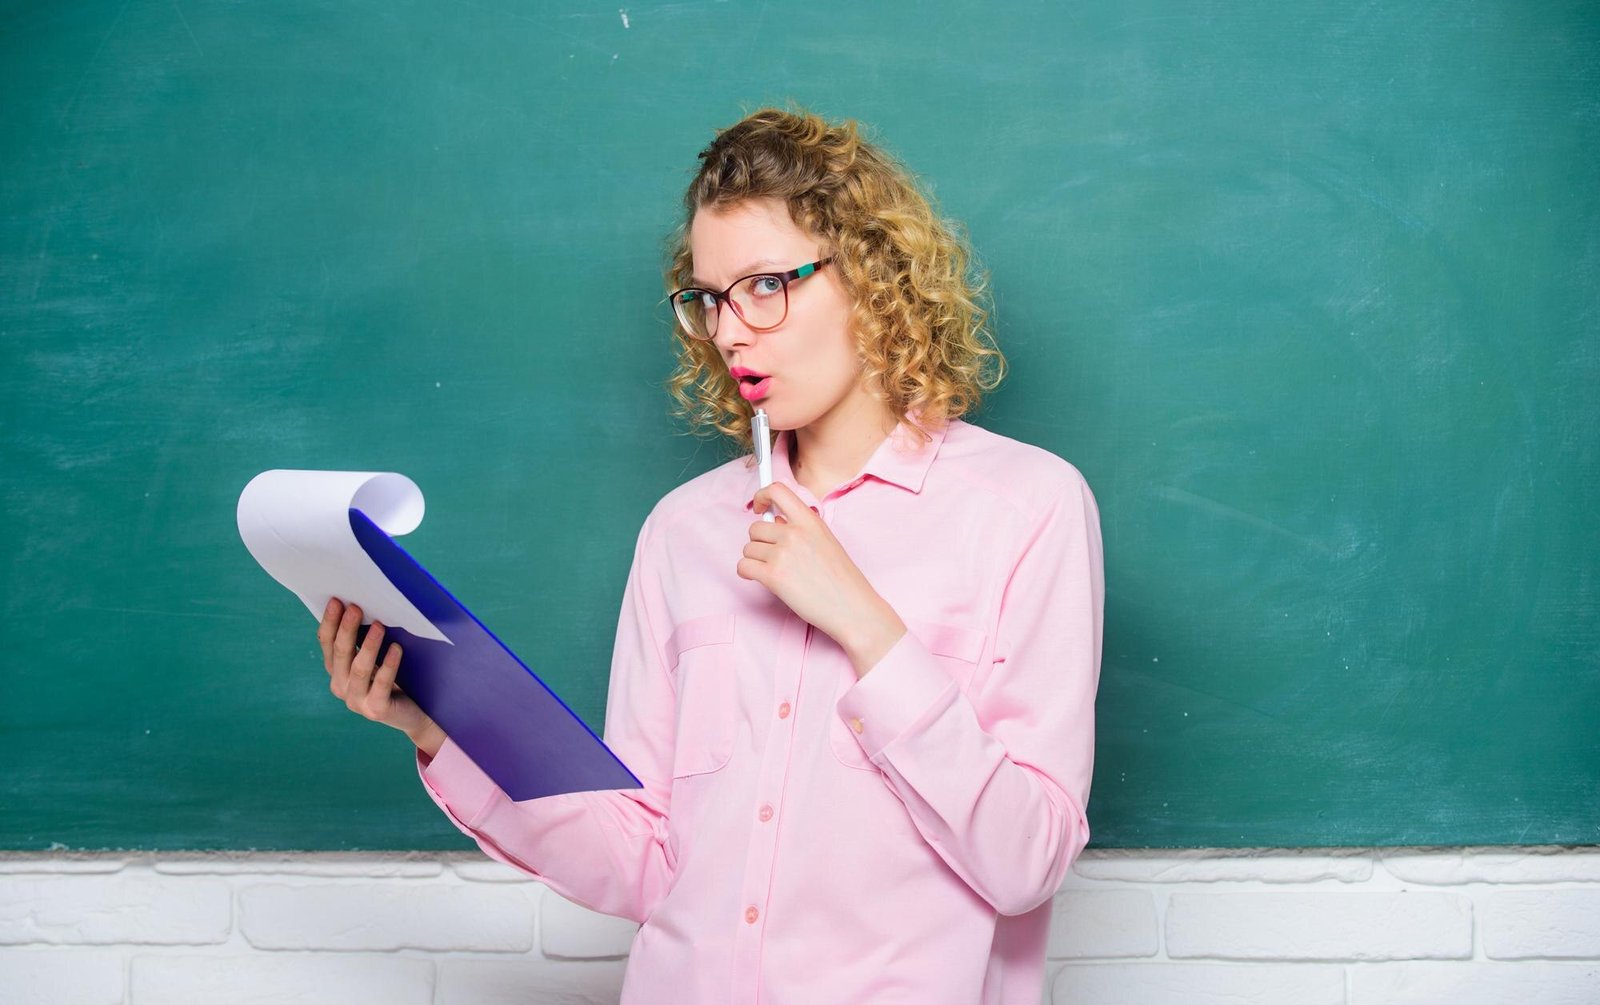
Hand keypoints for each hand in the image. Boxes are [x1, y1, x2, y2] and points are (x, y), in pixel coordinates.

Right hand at [318, 598, 445, 755]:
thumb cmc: (396, 678)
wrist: (416, 713)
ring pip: (359, 668)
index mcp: (337, 670)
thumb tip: (366, 605)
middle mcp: (341, 686)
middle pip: (341, 653)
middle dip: (347, 628)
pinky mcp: (376, 710)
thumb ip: (366, 639)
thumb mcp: (377, 657)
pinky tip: (397, 648)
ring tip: (379, 625)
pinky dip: (389, 665)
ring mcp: (356, 701)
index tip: (336, 600)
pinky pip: (381, 685)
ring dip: (368, 645)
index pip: (327, 643)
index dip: (330, 622)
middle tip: (356, 607)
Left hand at [741, 483, 904, 677]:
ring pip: (748, 548)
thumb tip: (774, 523)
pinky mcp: (773, 576)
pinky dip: (747, 573)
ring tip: (774, 571)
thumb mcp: (826, 541)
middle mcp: (794, 533)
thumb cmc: (842, 579)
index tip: (760, 506)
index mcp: (810, 521)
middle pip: (755, 528)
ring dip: (755, 559)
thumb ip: (801, 529)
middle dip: (760, 542)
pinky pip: (743, 566)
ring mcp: (782, 553)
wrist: (851, 607)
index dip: (762, 495)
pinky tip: (760, 578)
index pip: (777, 490)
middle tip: (773, 555)